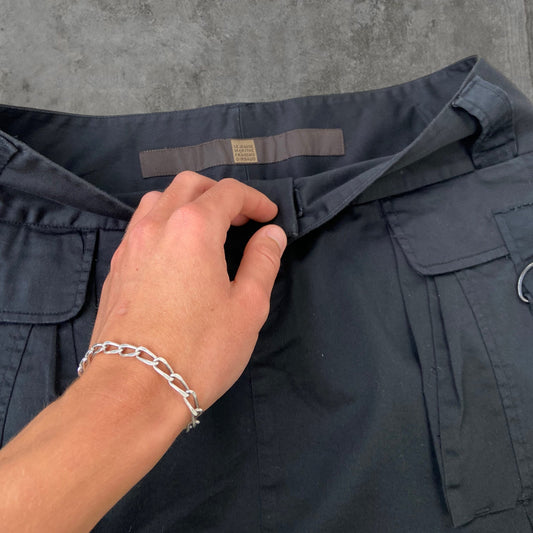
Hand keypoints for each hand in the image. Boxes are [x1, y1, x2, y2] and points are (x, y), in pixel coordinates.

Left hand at [87, 171, 285, 412]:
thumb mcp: (247, 307)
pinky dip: (165, 223)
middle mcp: (157, 224)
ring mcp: (131, 244)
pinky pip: (141, 226)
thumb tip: (271, 234)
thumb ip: (262, 262)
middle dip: (221, 194)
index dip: (255, 200)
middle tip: (242, 219)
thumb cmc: (200, 349)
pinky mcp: (116, 267)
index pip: (228, 192)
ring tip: (208, 229)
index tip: (269, 216)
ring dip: (188, 203)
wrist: (134, 389)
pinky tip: (176, 253)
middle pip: (190, 185)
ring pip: (159, 200)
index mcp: (194, 227)